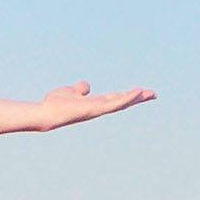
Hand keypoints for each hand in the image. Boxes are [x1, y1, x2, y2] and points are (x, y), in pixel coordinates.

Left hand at [35, 81, 155, 130]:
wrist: (46, 113)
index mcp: (94, 104)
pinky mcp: (96, 108)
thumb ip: (80, 89)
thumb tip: (86, 87)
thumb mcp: (71, 91)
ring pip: (122, 103)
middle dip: (137, 98)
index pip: (115, 99)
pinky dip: (127, 97)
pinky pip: (115, 103)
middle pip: (122, 102)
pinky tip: (137, 92)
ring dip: (136, 98)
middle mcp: (99, 108)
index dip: (127, 95)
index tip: (140, 92)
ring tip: (150, 93)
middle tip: (153, 94)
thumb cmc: (55, 104)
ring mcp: (99, 109)